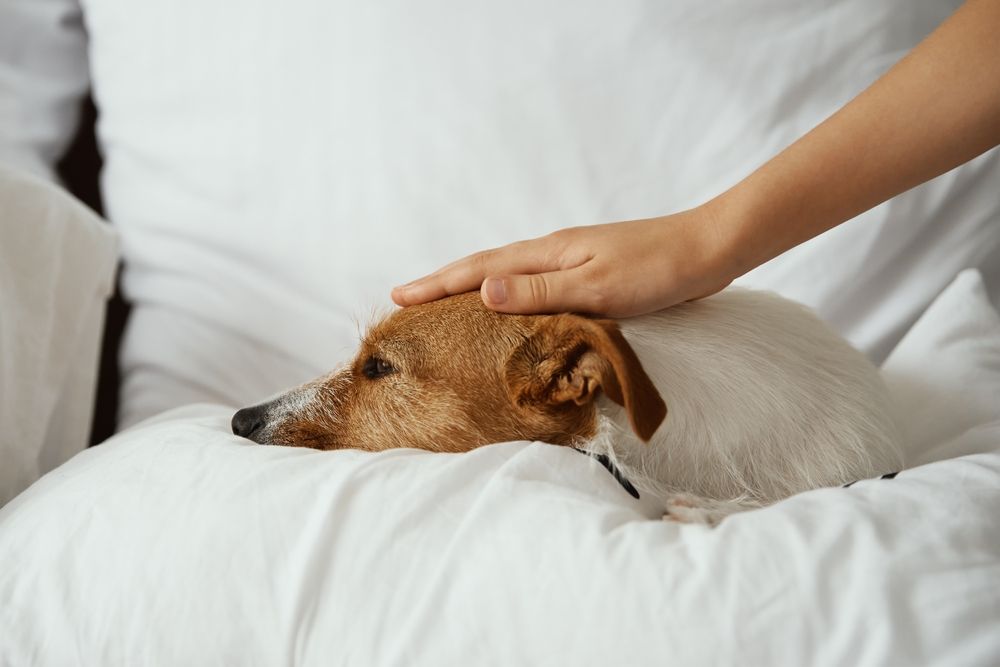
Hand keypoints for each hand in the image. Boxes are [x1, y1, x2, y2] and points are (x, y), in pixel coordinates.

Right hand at [391, 206, 736, 317]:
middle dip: (444, 284)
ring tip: (445, 304)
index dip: (438, 285)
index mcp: (548, 254)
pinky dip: (508, 295)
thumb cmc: (657, 269)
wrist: (707, 249)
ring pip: (508, 276)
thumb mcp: (596, 287)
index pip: (479, 271)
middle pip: (485, 268)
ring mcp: (570, 261)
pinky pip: (533, 284)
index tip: (399, 296)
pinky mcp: (589, 273)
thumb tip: (480, 293)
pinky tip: (511, 308)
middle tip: (407, 299)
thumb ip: (540, 292)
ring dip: (472, 288)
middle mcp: (553, 254)